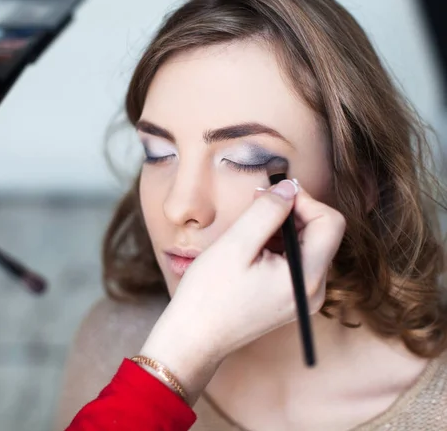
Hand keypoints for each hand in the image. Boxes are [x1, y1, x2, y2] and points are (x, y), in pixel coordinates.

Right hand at [140, 179, 345, 403]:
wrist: (195, 338)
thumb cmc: (209, 295)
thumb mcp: (236, 244)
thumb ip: (267, 211)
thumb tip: (289, 187)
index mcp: (306, 278)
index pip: (330, 222)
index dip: (304, 200)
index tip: (272, 194)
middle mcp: (314, 291)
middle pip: (321, 233)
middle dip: (292, 212)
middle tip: (256, 205)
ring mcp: (303, 298)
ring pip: (306, 245)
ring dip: (281, 229)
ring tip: (247, 232)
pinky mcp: (291, 300)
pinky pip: (295, 262)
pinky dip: (277, 246)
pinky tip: (250, 250)